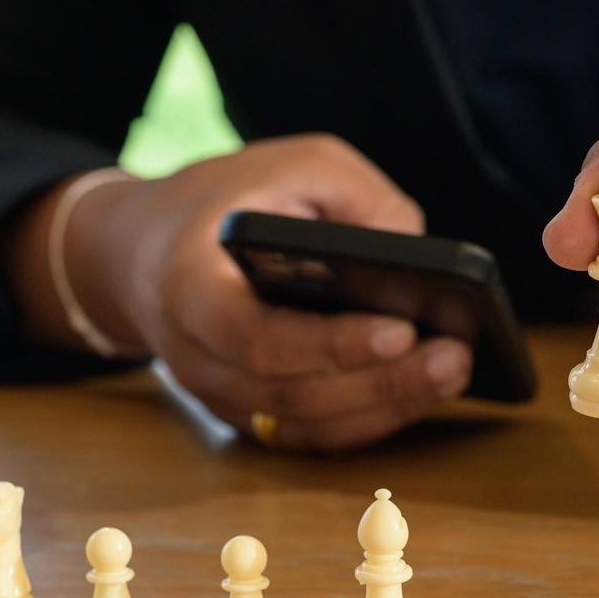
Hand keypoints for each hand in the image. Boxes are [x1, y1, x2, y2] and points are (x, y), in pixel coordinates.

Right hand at [14, 135, 472, 450]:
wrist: (143, 249)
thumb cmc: (228, 199)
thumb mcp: (293, 164)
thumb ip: (359, 197)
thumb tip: (423, 254)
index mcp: (191, 289)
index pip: (260, 339)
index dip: (331, 345)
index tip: (402, 329)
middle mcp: (198, 357)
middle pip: (294, 394)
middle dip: (383, 381)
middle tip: (454, 356)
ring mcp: (220, 395)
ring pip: (308, 424)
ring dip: (387, 407)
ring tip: (453, 371)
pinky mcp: (246, 412)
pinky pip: (311, 432)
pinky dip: (370, 420)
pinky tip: (423, 391)